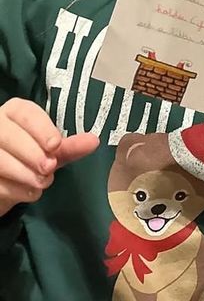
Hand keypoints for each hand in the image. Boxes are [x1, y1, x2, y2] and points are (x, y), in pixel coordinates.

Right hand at [0, 98, 98, 216]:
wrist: (7, 182)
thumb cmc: (30, 157)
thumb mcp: (50, 150)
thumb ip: (69, 146)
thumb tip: (94, 141)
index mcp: (14, 112)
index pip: (25, 113)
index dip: (40, 128)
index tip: (56, 144)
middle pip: (8, 135)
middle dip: (32, 153)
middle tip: (50, 167)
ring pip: (0, 160)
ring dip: (25, 174)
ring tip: (43, 181)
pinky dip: (15, 191)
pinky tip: (30, 192)